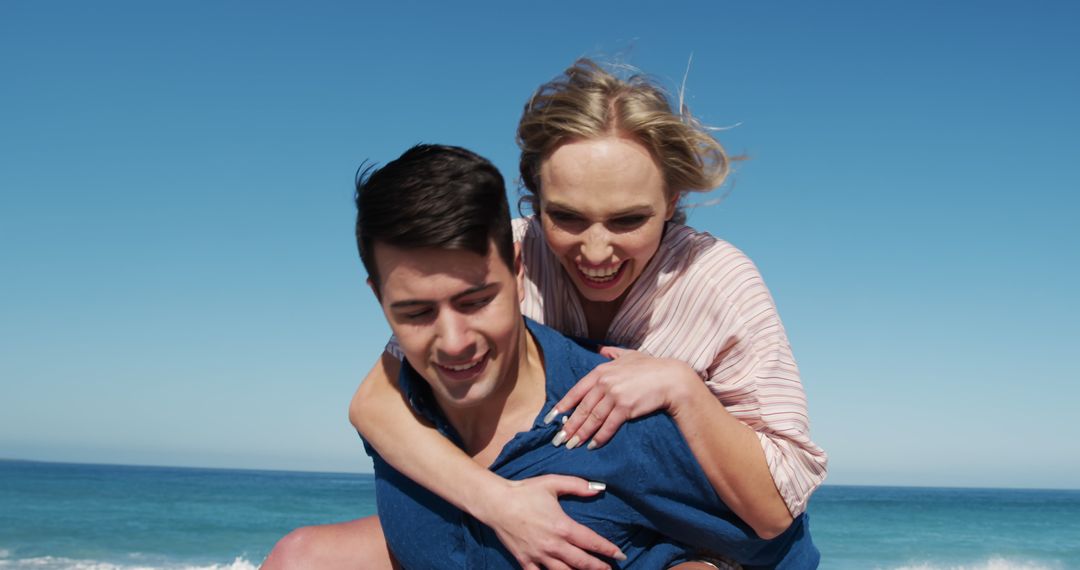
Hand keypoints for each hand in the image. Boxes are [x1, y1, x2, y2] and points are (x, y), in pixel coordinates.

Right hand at [476, 475, 625, 569]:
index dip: (608, 549)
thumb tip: (599, 489)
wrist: (496, 503)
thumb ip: (578, 485)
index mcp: (562, 526)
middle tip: (610, 569)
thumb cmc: (525, 492)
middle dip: (599, 568)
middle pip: (582, 563)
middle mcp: (553, 545)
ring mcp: (539, 556)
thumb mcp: (553, 483)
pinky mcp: (525, 561)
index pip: (591, 542)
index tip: (620, 555)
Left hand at [549, 347, 699, 449]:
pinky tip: (593, 445)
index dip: (564, 405)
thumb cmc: (651, 367)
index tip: (552, 418)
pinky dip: (599, 437)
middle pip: (582, 408)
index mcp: (601, 371)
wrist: (671, 378)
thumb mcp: (629, 355)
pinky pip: (608, 426)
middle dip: (569, 426)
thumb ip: (613, 353)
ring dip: (581, 434)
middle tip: (559, 439)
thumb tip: (602, 349)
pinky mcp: (626, 408)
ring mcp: (615, 395)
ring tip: (572, 445)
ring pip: (592, 419)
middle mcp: (605, 383)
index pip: (577, 391)